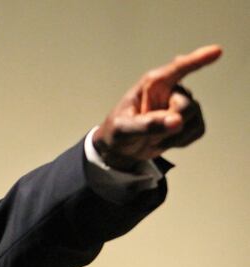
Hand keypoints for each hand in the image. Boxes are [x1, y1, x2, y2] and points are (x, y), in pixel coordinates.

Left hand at [92, 45, 221, 170]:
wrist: (122, 148)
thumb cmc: (118, 132)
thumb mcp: (124, 129)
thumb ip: (148, 125)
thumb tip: (177, 121)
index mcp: (153, 84)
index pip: (178, 69)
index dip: (198, 59)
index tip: (217, 51)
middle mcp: (171, 90)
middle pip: (187, 107)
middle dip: (171, 125)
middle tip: (148, 133)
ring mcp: (183, 104)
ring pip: (194, 120)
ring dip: (173, 135)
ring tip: (153, 135)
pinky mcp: (191, 120)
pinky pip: (198, 131)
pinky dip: (181, 141)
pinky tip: (165, 139)